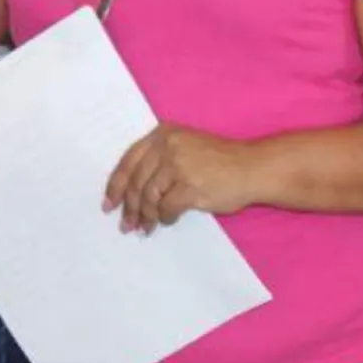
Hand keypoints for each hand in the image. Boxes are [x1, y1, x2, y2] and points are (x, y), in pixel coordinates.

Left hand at [104, 124, 263, 234]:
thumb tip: (130, 193)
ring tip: (144, 228)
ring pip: (148, 196)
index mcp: (162, 134)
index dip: (115, 185)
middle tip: (126, 225)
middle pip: (136, 182)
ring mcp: (179, 165)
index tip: (109, 204)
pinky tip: (168, 221)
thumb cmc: (219, 161)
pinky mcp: (191, 185)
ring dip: (145, 217)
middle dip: (129, 207)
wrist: (253, 167)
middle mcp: (168, 146)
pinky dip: (164, 217)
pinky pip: (167, 207)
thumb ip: (158, 160)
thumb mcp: (184, 147)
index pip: (128, 161)